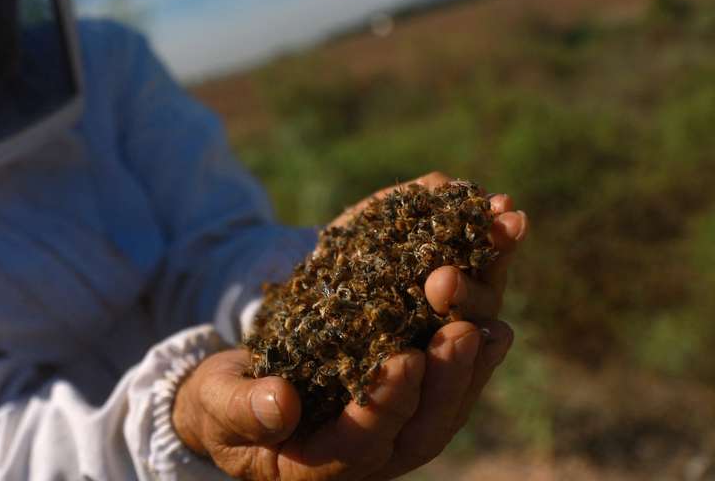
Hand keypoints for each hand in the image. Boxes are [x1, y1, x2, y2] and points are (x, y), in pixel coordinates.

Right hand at [171, 172, 525, 478]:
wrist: (244, 388)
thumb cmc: (226, 402)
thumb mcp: (219, 405)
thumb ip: (245, 409)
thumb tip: (280, 404)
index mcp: (328, 462)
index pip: (368, 441)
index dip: (389, 403)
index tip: (403, 361)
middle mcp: (381, 443)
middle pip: (431, 419)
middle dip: (451, 372)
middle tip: (463, 328)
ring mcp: (408, 409)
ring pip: (458, 381)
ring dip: (480, 328)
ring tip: (493, 287)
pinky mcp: (421, 373)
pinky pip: (461, 345)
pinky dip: (480, 298)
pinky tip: (496, 255)